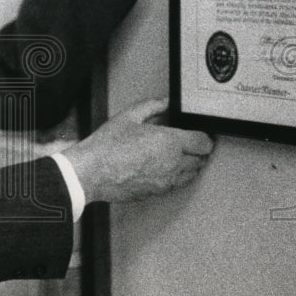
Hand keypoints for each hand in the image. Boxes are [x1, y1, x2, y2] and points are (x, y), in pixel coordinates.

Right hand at [60, 98, 213, 202]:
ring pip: (192, 174)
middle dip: (199, 151)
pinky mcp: (158, 193)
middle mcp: (173, 163)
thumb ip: (152, 106)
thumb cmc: (107, 147)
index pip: (204, 142)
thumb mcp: (128, 116)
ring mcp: (167, 181)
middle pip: (202, 159)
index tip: (198, 133)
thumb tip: (166, 102)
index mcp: (170, 142)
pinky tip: (164, 167)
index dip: (204, 137)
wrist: (91, 173)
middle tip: (189, 142)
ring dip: (190, 164)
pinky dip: (177, 176)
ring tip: (177, 155)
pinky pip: (177, 184)